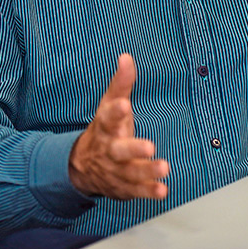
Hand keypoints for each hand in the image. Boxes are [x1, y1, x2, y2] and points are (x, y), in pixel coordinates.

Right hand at [68, 53, 168, 199]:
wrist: (83, 166)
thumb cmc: (105, 129)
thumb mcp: (110, 104)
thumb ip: (121, 83)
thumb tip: (127, 57)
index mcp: (106, 126)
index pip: (108, 117)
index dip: (116, 111)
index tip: (124, 105)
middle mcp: (109, 149)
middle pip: (119, 149)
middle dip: (133, 148)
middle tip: (149, 146)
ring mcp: (116, 169)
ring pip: (130, 171)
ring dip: (147, 171)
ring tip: (163, 168)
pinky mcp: (124, 186)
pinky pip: (136, 190)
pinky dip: (148, 191)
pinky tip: (162, 190)